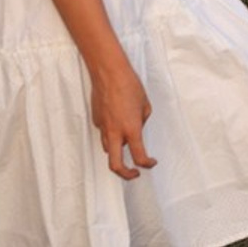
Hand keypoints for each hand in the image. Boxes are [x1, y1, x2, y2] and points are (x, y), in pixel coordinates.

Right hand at [90, 61, 156, 179]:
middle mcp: (115, 132)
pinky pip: (104, 132)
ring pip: (108, 149)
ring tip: (126, 142)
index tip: (151, 163)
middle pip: (116, 166)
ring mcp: (103, 127)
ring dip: (117, 151)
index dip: (147, 164)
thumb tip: (137, 127)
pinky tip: (116, 118)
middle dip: (126, 174)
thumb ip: (142, 120)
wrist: (109, 72)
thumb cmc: (129, 84)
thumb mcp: (145, 104)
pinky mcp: (96, 120)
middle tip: (134, 173)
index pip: (139, 156)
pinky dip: (111, 132)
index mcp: (131, 129)